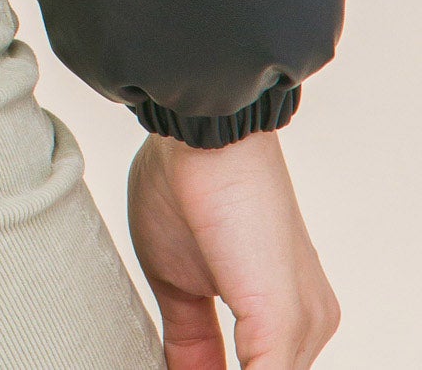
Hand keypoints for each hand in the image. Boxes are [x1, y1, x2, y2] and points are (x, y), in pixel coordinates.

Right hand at [127, 128, 339, 369]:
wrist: (201, 134)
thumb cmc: (185, 183)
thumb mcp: (177, 280)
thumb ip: (190, 336)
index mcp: (285, 312)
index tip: (182, 368)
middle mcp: (307, 322)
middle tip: (173, 366)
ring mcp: (305, 324)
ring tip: (179, 369)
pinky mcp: (286, 321)